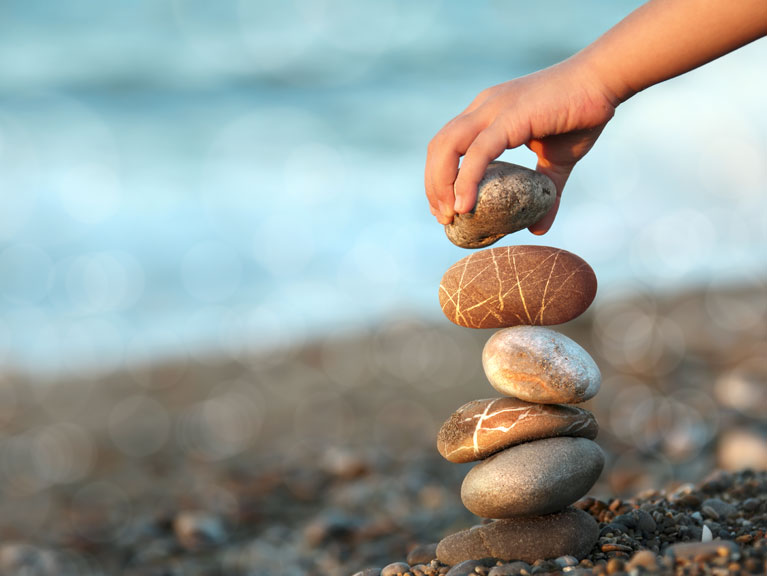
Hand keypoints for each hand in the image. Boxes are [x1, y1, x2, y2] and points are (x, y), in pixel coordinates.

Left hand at [425, 59, 616, 233]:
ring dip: (441, 184)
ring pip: (448, 147)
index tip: (445, 208)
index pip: (447, 145)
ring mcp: (494, 109)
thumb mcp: (558, 162)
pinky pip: (479, 151)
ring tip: (449, 215)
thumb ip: (546, 193)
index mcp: (487, 113)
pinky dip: (467, 178)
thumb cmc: (581, 115)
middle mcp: (483, 107)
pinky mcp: (511, 116)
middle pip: (439, 147)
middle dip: (433, 185)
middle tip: (443, 218)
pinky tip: (463, 205)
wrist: (604, 81)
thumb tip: (539, 230)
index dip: (438, 177)